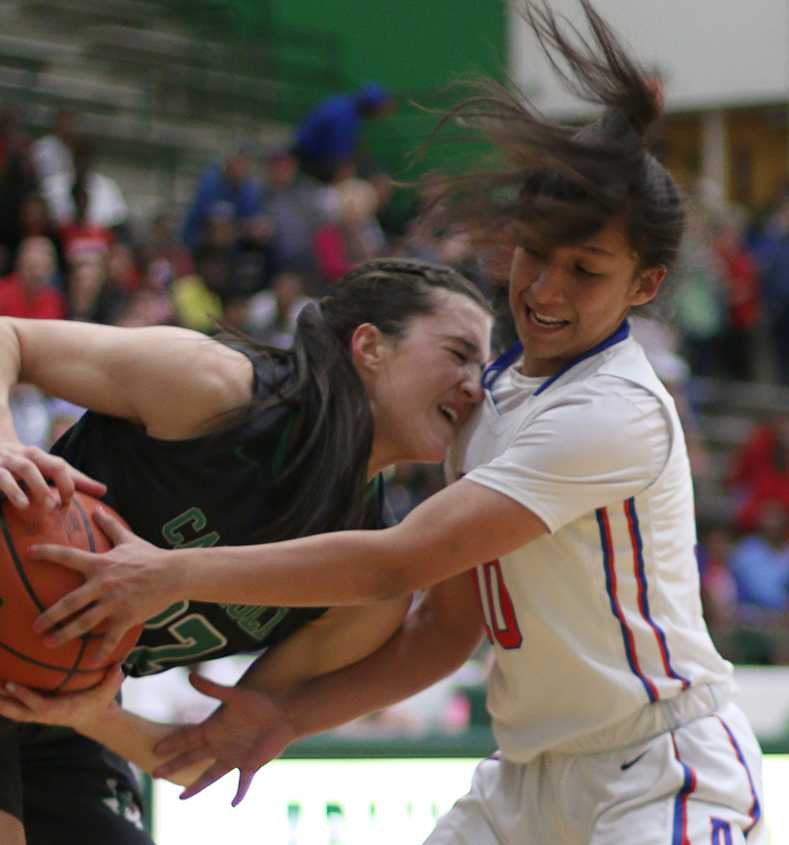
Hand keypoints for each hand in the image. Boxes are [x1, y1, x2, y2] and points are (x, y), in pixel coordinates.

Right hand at [0, 440, 105, 509]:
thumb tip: (104, 490)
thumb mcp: (39, 470)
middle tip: (69, 504)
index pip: (63, 466)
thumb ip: (68, 480)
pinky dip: (13, 491)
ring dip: (41, 487)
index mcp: (38, 456)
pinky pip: (3, 478)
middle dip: (64, 483)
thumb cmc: (15, 466)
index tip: (91, 497)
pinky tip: (23, 505)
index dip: (78, 482)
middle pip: (51, 464)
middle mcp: (25, 455)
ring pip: (28, 469)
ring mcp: (8, 460)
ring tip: (50, 506)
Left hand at [0, 665, 123, 730]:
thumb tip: (119, 666)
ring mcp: (39, 715)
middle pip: (19, 712)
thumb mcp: (109, 691)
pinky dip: (5, 702)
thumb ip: (113, 679)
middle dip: (3, 702)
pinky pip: (16, 709)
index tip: (11, 684)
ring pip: (14, 712)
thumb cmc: (99, 702)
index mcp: (61, 710)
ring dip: (0, 702)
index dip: (24, 696)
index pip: (39, 705)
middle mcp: (46, 715)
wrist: (93, 719)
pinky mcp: (36, 712)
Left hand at [31, 509, 175, 661]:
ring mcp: (114, 603)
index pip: (69, 557)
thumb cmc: (151, 556)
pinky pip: (110, 638)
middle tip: (34, 626)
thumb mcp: (129, 539)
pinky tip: (91, 662)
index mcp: (101, 564)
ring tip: (48, 644)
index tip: (29, 553)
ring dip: (64, 635)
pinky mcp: (126, 617)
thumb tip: (97, 509)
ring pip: (83, 623)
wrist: (174, 573)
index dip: (47, 553)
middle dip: (49, 616)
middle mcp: (103, 585)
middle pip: (69, 603)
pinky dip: (100, 651)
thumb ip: (110, 526)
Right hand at [153, 673, 297, 805]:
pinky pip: (242, 783)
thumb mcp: (235, 696)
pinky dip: (239, 793)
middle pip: (192, 758)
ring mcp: (233, 756)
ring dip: (197, 786)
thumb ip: (212, 688)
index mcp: (214, 728)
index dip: (172, 744)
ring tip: (182, 797)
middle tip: (155, 773)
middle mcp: (220, 744)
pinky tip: (233, 804)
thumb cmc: (259, 704)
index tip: (155, 749)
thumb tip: (189, 675)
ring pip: (210, 775)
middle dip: (174, 765)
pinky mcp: (249, 765)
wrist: (284, 715)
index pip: (187, 738)